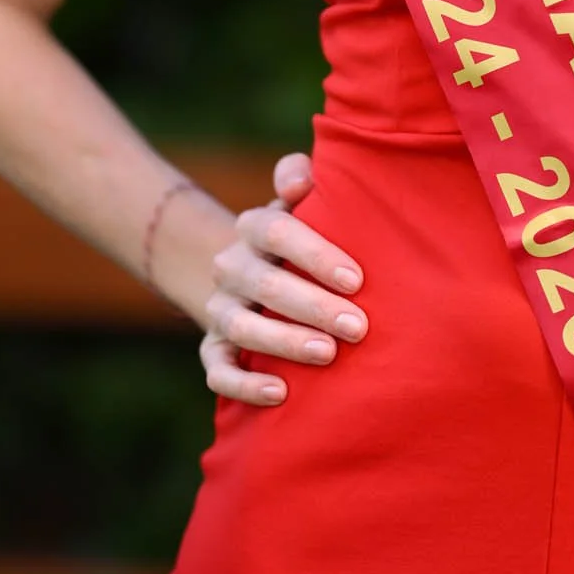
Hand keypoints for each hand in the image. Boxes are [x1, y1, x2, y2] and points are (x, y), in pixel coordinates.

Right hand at [199, 151, 367, 406]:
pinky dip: (245, 384)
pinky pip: (218, 370)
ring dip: (285, 342)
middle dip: (314, 306)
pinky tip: (280, 394)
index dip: (315, 255)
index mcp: (254, 226)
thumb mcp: (304, 204)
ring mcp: (220, 308)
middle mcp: (232, 266)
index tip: (356, 279)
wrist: (258, 275)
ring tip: (328, 354)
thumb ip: (301, 179)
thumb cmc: (303, 239)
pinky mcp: (214, 348)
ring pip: (242, 326)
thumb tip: (299, 180)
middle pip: (265, 283)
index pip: (277, 232)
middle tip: (359, 327)